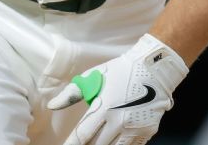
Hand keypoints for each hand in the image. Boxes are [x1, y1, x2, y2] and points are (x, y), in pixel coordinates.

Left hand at [47, 34, 188, 144]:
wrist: (155, 69)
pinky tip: (113, 141)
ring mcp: (134, 129)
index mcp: (104, 108)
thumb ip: (72, 94)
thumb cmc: (121, 71)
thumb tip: (53, 106)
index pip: (82, 135)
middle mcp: (119, 121)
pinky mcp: (146, 132)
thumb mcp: (94, 77)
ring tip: (98, 142)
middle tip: (83, 142)